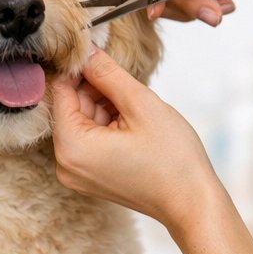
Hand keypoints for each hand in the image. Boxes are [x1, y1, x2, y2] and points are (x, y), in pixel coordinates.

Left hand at [51, 45, 212, 233]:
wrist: (191, 203)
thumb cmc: (172, 159)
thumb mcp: (140, 104)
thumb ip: (107, 73)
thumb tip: (87, 50)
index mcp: (71, 147)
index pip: (61, 92)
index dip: (80, 68)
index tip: (101, 53)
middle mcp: (65, 164)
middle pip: (71, 107)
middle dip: (96, 89)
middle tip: (127, 84)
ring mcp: (77, 173)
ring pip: (83, 121)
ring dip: (105, 106)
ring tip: (136, 109)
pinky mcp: (90, 177)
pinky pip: (91, 139)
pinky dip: (108, 124)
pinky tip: (133, 123)